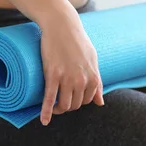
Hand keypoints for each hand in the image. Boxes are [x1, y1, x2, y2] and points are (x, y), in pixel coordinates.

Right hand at [38, 0, 104, 125]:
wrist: (62, 25)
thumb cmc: (77, 41)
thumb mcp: (93, 60)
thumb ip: (97, 82)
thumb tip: (100, 103)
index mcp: (94, 77)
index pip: (87, 101)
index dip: (79, 102)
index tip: (71, 98)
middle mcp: (82, 80)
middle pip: (75, 105)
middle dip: (68, 106)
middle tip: (60, 102)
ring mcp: (67, 78)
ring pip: (63, 105)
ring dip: (58, 110)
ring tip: (53, 108)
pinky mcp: (52, 74)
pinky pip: (49, 99)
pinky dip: (46, 112)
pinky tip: (44, 121)